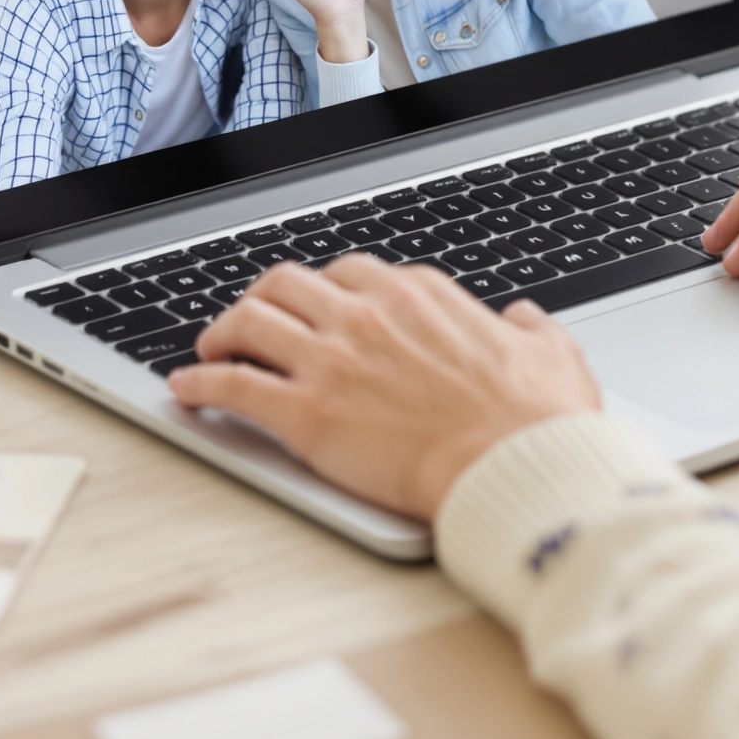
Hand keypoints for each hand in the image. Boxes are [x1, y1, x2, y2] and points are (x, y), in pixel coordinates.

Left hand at [168, 257, 601, 518]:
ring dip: (222, 331)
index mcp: (418, 295)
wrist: (514, 464)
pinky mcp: (305, 414)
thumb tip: (522, 320)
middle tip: (251, 319)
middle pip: (288, 283)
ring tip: (210, 350)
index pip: (351, 273)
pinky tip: (186, 391)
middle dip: (262, 296)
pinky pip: (233, 386)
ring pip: (250, 320)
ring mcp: (331, 360)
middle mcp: (366, 314)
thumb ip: (531, 328)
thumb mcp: (552, 351)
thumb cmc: (535, 418)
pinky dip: (200, 384)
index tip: (318, 308)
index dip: (326, 291)